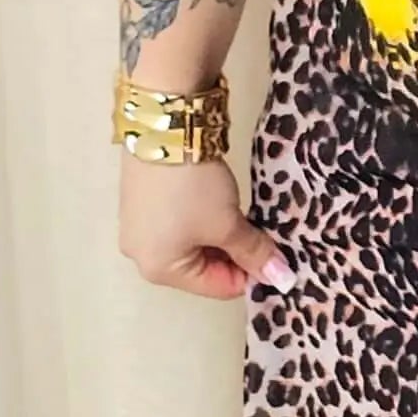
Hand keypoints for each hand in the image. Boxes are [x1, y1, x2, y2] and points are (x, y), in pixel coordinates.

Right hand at [118, 153, 295, 300]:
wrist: (164, 129)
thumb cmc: (194, 187)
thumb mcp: (229, 223)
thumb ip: (254, 254)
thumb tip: (281, 279)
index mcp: (159, 270)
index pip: (217, 287)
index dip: (250, 274)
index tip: (274, 256)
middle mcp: (140, 256)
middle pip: (202, 268)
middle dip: (234, 254)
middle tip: (259, 233)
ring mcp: (136, 229)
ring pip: (191, 246)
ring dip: (218, 236)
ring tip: (237, 214)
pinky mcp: (139, 204)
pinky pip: (177, 226)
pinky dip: (200, 220)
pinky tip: (214, 202)